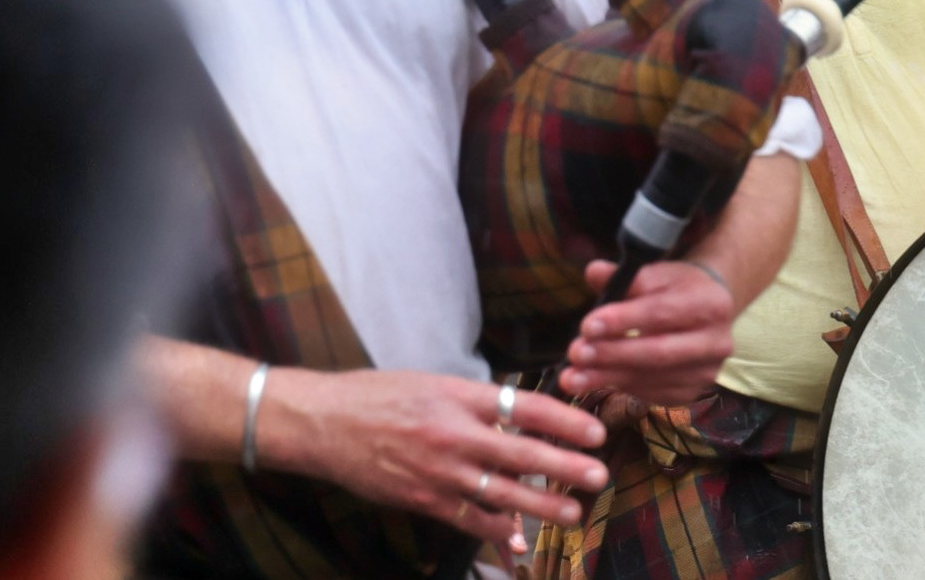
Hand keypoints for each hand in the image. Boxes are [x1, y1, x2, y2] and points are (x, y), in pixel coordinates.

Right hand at [269, 368, 608, 545]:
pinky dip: (498, 533)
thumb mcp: (429, 382)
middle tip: (599, 473)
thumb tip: (513, 415)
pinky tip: (519, 542)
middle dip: (565, 466)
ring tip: (574, 512)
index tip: (592, 429)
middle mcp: (454, 432)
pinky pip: (470, 520)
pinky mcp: (424, 500)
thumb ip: (470, 400)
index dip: (562, 419)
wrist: (325, 422)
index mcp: (458, 395)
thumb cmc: (377, 394)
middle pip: (522, 452)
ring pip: (503, 493)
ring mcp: (440, 471)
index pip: (522, 405)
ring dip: (542, 506)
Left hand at [559, 258, 734, 404]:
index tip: (587, 326)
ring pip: (652, 378)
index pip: (661, 313)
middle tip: (576, 353)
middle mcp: (716, 343)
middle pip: (657, 352)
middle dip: (612, 354)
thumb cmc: (675, 287)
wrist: (708, 310)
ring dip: (608, 377)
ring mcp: (707, 372)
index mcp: (710, 304)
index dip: (623, 321)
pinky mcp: (694, 392)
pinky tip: (596, 381)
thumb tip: (593, 272)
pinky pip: (653, 394)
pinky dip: (622, 387)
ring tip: (574, 375)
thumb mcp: (654, 272)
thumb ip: (623, 275)